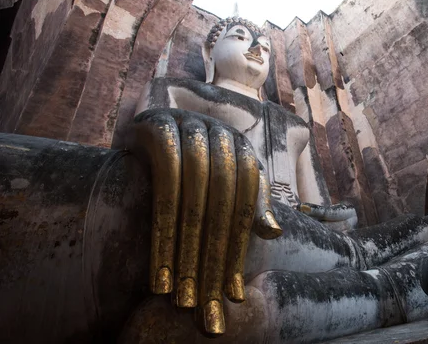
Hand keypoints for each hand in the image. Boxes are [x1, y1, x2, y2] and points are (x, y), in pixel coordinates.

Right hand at [131, 108, 281, 335]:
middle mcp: (222, 135)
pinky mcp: (160, 125)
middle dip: (211, 256)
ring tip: (178, 291)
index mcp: (244, 151)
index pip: (245, 205)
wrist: (153, 128)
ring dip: (185, 246)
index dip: (239, 249)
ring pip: (194, 195)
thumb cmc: (195, 164)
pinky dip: (163, 221)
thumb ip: (249, 206)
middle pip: (222, 202)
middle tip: (201, 301)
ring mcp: (192, 126)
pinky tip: (158, 258)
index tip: (232, 294)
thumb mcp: (227, 185)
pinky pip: (165, 178)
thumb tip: (274, 234)